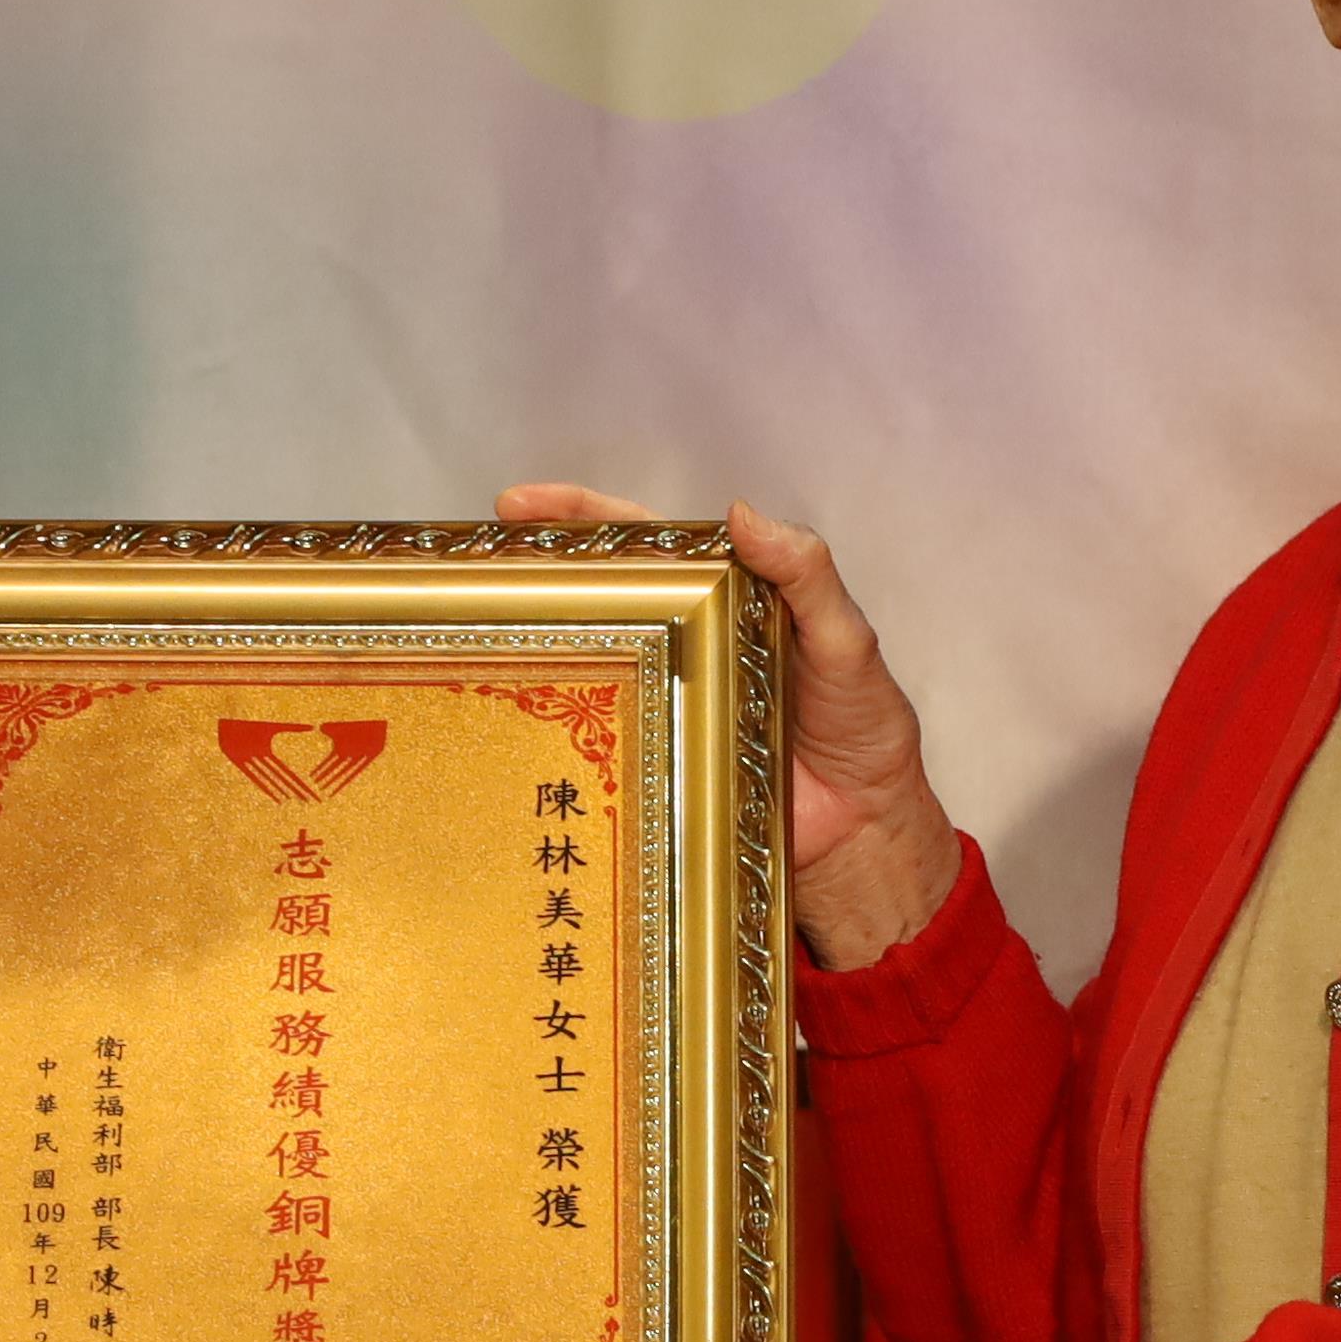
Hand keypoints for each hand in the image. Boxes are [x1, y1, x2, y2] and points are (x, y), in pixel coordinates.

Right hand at [492, 488, 959, 959]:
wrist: (868, 836)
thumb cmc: (865, 732)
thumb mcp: (847, 641)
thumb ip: (807, 575)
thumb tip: (744, 512)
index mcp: (725, 603)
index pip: (645, 545)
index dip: (582, 518)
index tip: (521, 505)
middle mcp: (684, 649)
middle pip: (597, 602)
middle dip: (531, 581)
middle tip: (472, 575)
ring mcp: (665, 709)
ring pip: (589, 669)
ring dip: (535, 656)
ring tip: (476, 639)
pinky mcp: (655, 770)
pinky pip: (599, 746)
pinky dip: (555, 736)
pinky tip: (513, 729)